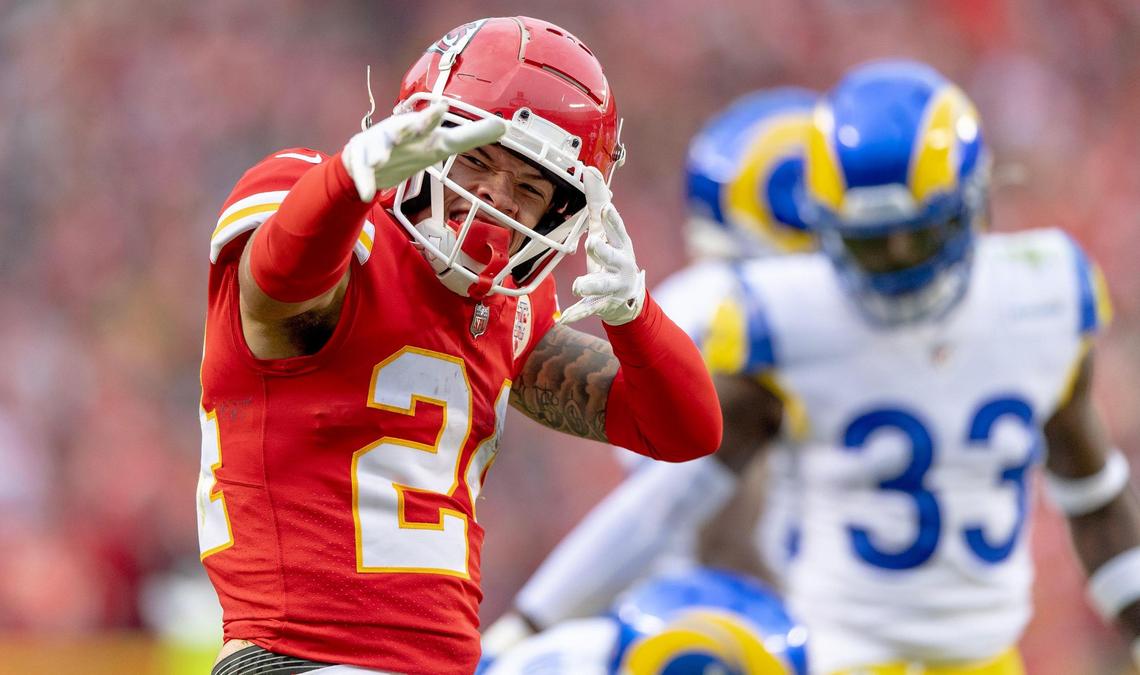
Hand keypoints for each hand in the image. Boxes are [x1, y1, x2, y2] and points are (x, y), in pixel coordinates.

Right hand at [341, 101, 505, 201]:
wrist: (369, 160)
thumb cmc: (410, 148)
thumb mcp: (441, 143)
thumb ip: (470, 136)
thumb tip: (505, 126)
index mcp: (419, 130)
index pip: (430, 122)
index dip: (433, 116)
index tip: (443, 106)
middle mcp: (399, 133)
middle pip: (404, 127)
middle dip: (407, 125)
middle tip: (411, 126)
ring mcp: (379, 146)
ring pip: (379, 145)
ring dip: (379, 150)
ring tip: (380, 159)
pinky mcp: (362, 161)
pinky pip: (363, 172)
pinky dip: (365, 182)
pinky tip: (368, 194)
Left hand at [558, 168, 645, 325]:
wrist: (628, 300)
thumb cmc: (613, 256)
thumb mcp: (606, 231)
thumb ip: (598, 201)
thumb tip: (590, 168)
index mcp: (621, 244)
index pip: (618, 229)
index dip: (613, 220)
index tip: (605, 208)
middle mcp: (621, 264)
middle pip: (613, 256)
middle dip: (604, 251)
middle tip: (592, 244)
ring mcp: (613, 286)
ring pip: (602, 284)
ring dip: (590, 284)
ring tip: (577, 285)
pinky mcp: (603, 304)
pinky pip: (589, 309)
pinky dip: (578, 313)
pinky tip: (565, 318)